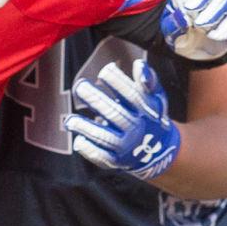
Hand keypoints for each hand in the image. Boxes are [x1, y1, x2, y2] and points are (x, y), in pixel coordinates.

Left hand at [68, 56, 181, 180]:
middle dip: (97, 100)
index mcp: (147, 110)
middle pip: (115, 114)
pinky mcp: (116, 160)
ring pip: (105, 137)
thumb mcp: (156, 97)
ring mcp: (126, 146)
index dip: (119, 83)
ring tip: (69, 121)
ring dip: (86, 128)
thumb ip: (148, 79)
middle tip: (80, 86)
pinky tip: (78, 140)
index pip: (133, 95)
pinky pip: (102, 156)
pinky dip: (90, 150)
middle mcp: (136, 129)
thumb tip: (138, 65)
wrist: (157, 151)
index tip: (104, 71)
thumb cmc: (151, 115)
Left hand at [160, 0, 226, 62]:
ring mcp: (221, 8)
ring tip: (200, 27)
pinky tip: (213, 36)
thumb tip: (181, 17)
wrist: (196, 56)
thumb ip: (172, 25)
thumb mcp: (171, 35)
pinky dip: (226, 26)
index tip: (180, 8)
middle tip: (190, 11)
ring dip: (211, 12)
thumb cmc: (182, 38)